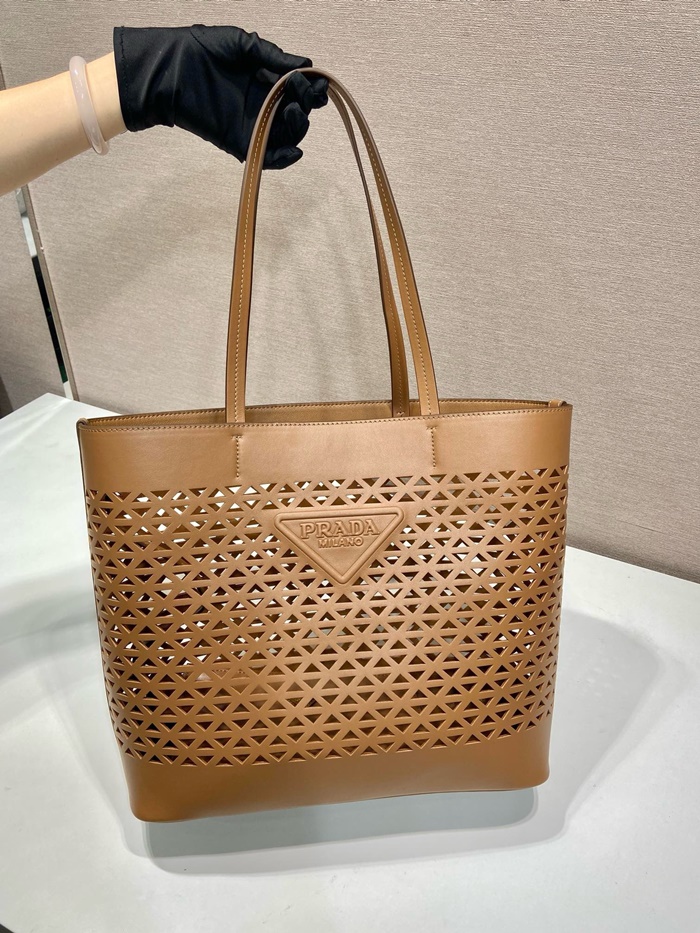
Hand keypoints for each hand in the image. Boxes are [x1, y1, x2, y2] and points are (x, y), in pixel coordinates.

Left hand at [113, 25, 327, 168]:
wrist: (170, 68)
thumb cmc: (201, 49)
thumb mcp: (243, 44)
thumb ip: (273, 56)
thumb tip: (306, 64)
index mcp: (265, 80)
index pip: (297, 90)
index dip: (310, 89)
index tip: (318, 86)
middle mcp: (262, 104)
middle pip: (295, 115)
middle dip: (305, 107)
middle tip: (302, 96)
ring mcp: (251, 125)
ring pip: (285, 136)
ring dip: (297, 128)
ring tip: (293, 112)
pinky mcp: (240, 142)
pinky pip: (266, 157)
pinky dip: (283, 159)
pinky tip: (294, 152)